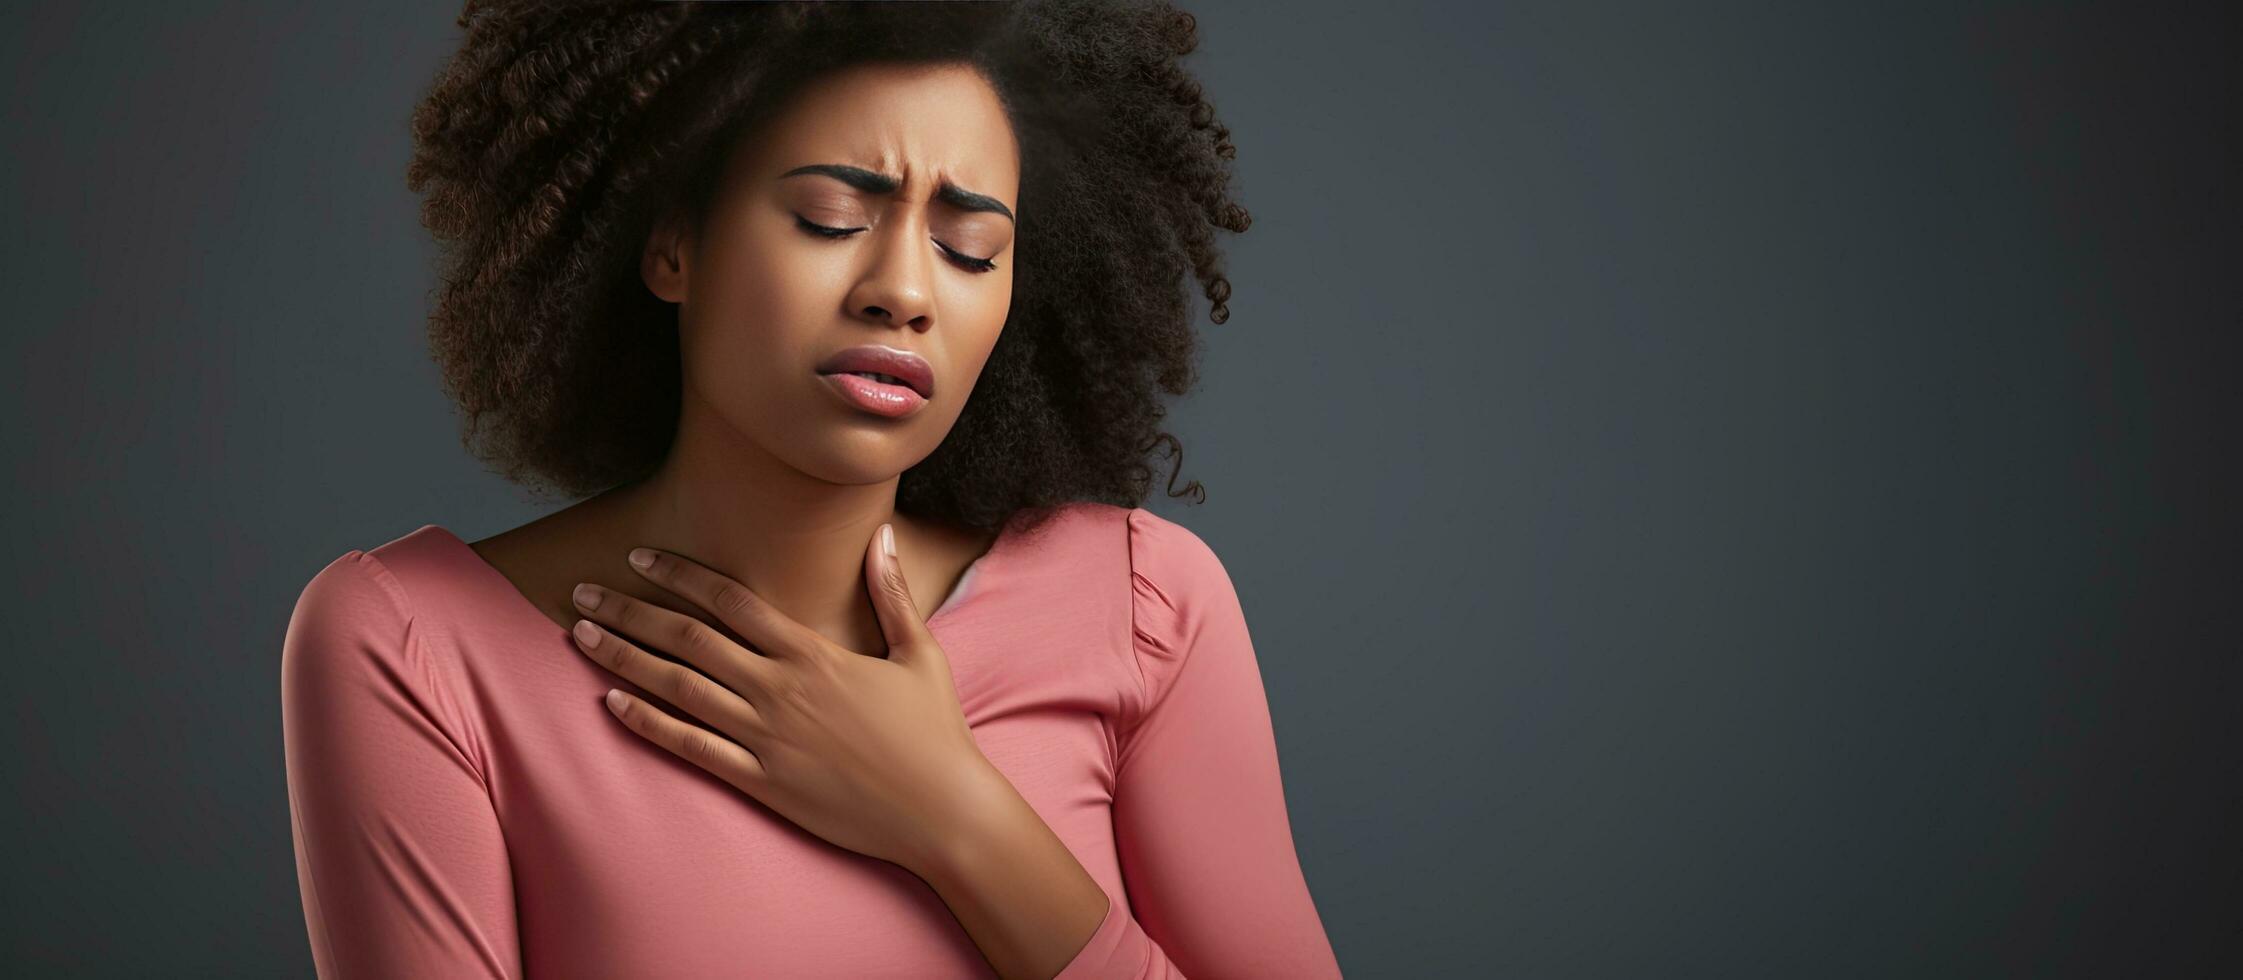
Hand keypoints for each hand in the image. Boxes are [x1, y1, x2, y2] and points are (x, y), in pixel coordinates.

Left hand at [565, 522, 1010, 872]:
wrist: (941, 810)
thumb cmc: (934, 732)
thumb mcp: (920, 652)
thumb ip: (892, 592)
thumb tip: (880, 534)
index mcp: (813, 653)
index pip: (730, 600)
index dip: (679, 575)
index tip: (638, 557)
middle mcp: (779, 689)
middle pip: (688, 639)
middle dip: (630, 611)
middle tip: (582, 593)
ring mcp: (765, 737)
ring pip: (677, 688)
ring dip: (623, 659)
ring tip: (581, 636)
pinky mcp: (761, 781)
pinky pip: (690, 747)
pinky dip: (647, 724)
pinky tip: (612, 703)